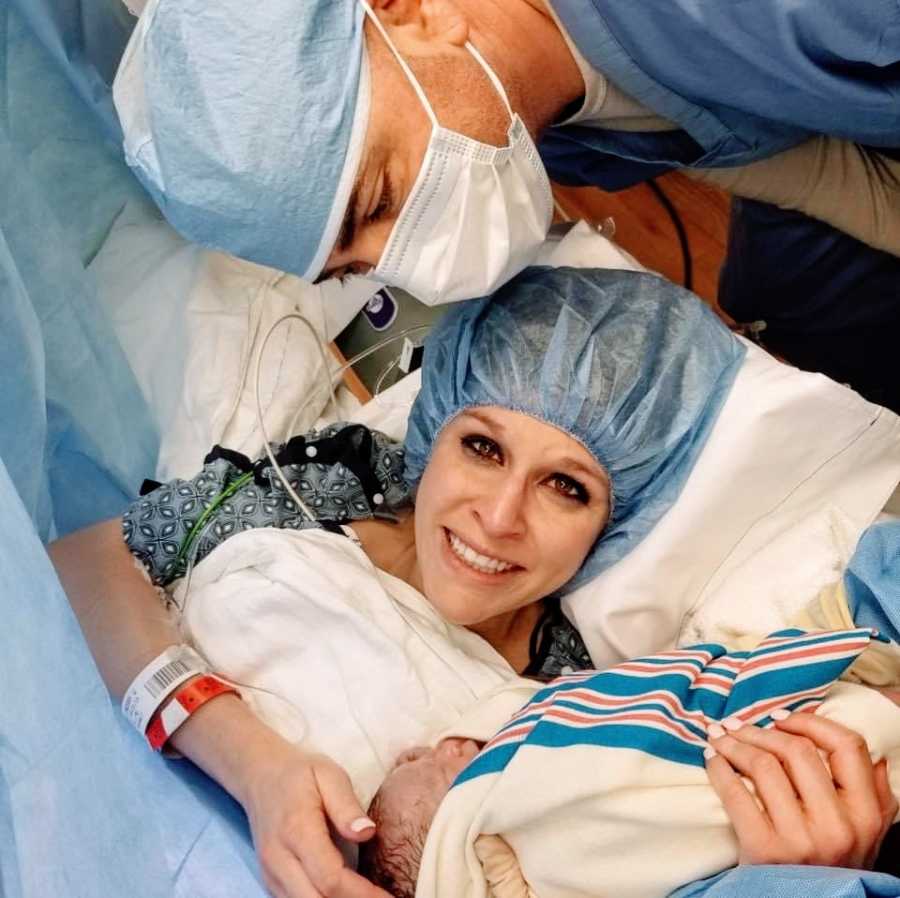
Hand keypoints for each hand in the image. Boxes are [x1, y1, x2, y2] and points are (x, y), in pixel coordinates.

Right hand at [236, 734, 390, 897]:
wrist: (261, 776)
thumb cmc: (301, 774)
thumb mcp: (329, 775)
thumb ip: (347, 806)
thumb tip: (367, 833)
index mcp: (297, 831)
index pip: (330, 878)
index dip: (362, 893)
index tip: (388, 896)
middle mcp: (279, 860)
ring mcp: (271, 874)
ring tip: (368, 897)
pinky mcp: (271, 881)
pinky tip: (347, 895)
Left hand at [705, 712, 896, 868]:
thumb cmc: (830, 862)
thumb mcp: (865, 831)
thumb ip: (872, 793)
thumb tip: (873, 752)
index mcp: (867, 814)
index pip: (847, 746)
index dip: (810, 722)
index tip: (780, 718)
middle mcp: (839, 826)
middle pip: (796, 750)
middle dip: (759, 730)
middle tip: (737, 726)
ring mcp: (801, 839)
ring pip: (763, 765)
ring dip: (733, 743)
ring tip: (720, 738)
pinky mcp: (765, 850)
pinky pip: (734, 792)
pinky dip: (718, 767)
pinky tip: (712, 759)